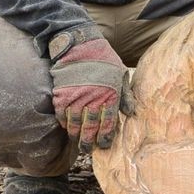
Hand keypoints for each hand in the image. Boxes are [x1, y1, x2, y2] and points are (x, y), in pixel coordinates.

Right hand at [49, 37, 125, 152]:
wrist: (80, 44)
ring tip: (77, 141)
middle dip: (89, 142)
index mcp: (111, 96)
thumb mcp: (121, 74)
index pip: (109, 124)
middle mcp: (94, 100)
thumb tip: (131, 113)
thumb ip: (126, 95)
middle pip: (91, 128)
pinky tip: (66, 127)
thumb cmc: (104, 58)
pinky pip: (62, 115)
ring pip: (75, 125)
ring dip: (75, 135)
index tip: (104, 145)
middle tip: (88, 149)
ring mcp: (76, 99)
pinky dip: (64, 123)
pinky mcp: (62, 95)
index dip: (105, 138)